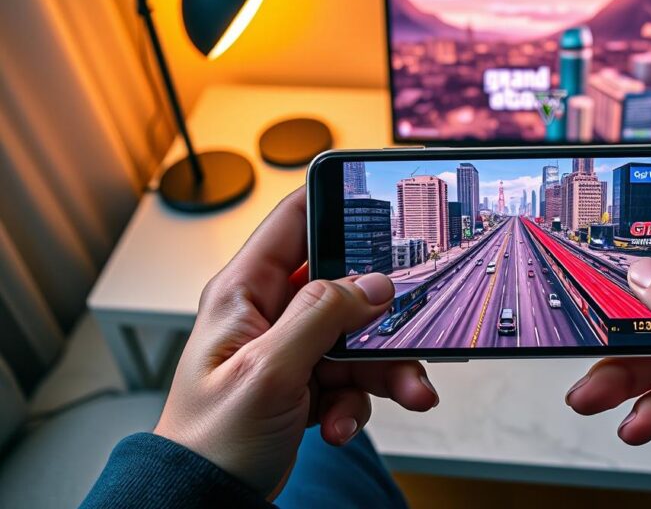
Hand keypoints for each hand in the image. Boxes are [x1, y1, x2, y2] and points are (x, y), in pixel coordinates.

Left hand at [154, 189, 438, 497]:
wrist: (207, 501)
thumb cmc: (209, 441)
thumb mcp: (267, 371)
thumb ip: (320, 317)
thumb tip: (371, 283)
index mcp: (244, 292)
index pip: (294, 222)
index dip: (337, 204)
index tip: (385, 208)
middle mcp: (269, 314)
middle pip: (343, 288)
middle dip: (382, 316)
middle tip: (408, 332)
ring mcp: (290, 349)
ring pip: (358, 337)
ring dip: (385, 369)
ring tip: (406, 392)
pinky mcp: (306, 383)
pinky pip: (354, 377)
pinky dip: (361, 402)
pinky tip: (344, 426)